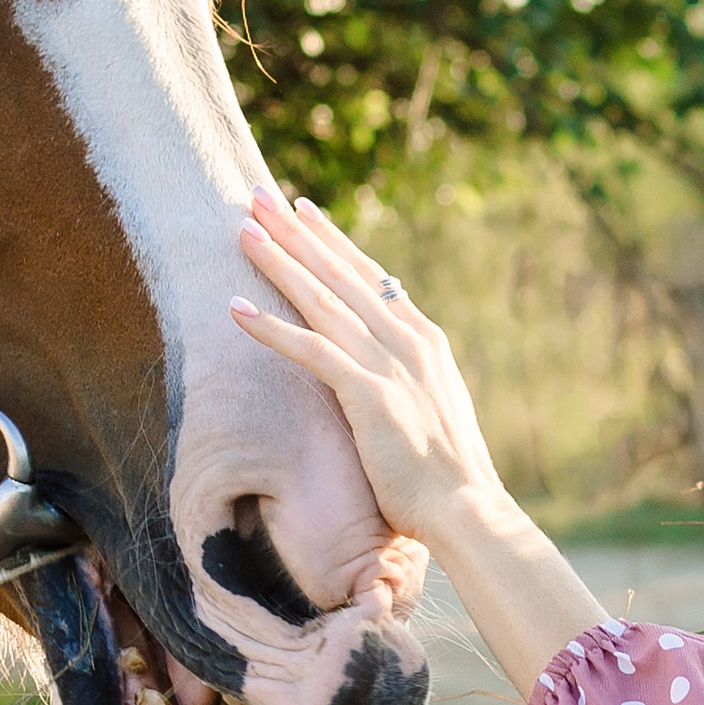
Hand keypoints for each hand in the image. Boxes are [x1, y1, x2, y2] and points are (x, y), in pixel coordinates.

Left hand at [232, 191, 506, 550]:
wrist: (467, 509)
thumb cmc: (449, 476)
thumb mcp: (434, 410)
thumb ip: (411, 379)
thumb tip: (390, 372)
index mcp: (425, 341)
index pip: (371, 277)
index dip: (332, 241)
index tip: (302, 211)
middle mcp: (408, 341)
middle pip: (341, 274)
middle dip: (297, 233)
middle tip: (258, 196)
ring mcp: (390, 364)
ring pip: (323, 300)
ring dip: (280, 263)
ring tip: (242, 230)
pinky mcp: (369, 395)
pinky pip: (311, 351)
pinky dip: (271, 328)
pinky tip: (236, 309)